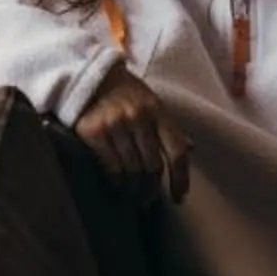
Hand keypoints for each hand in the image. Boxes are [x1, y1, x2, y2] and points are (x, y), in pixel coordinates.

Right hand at [73, 62, 190, 204]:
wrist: (87, 76)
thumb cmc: (124, 93)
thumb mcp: (151, 103)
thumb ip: (167, 126)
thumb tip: (189, 149)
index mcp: (158, 110)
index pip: (177, 151)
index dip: (181, 179)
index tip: (179, 198)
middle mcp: (139, 117)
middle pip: (153, 165)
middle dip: (153, 188)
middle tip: (149, 199)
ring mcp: (115, 124)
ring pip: (132, 170)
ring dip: (134, 188)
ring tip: (134, 195)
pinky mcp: (93, 132)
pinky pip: (110, 167)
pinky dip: (116, 181)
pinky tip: (117, 185)